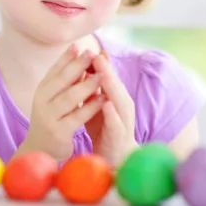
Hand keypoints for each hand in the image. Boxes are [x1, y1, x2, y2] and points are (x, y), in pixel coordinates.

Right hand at [20, 44, 106, 162]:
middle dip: (77, 66)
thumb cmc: (52, 119)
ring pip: (70, 97)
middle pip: (61, 80)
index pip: (55, 70)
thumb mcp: (55, 98)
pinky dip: (90, 107)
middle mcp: (42, 101)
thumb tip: (79, 57)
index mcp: (42, 90)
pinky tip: (102, 99)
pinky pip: (77, 116)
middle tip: (92, 54)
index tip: (80, 45)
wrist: (40, 150)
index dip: (66, 57)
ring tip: (102, 75)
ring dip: (87, 85)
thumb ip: (66, 81)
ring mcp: (48, 117)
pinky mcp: (58, 132)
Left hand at [85, 50, 137, 166]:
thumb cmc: (104, 127)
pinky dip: (112, 113)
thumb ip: (91, 87)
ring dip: (111, 87)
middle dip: (106, 69)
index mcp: (115, 96)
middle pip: (115, 84)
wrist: (114, 156)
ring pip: (118, 101)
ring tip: (102, 74)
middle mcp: (122, 105)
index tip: (89, 48)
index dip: (100, 63)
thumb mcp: (95, 104)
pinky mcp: (119, 136)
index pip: (108, 76)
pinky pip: (116, 123)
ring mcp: (123, 120)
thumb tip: (83, 65)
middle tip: (97, 55)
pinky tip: (106, 104)